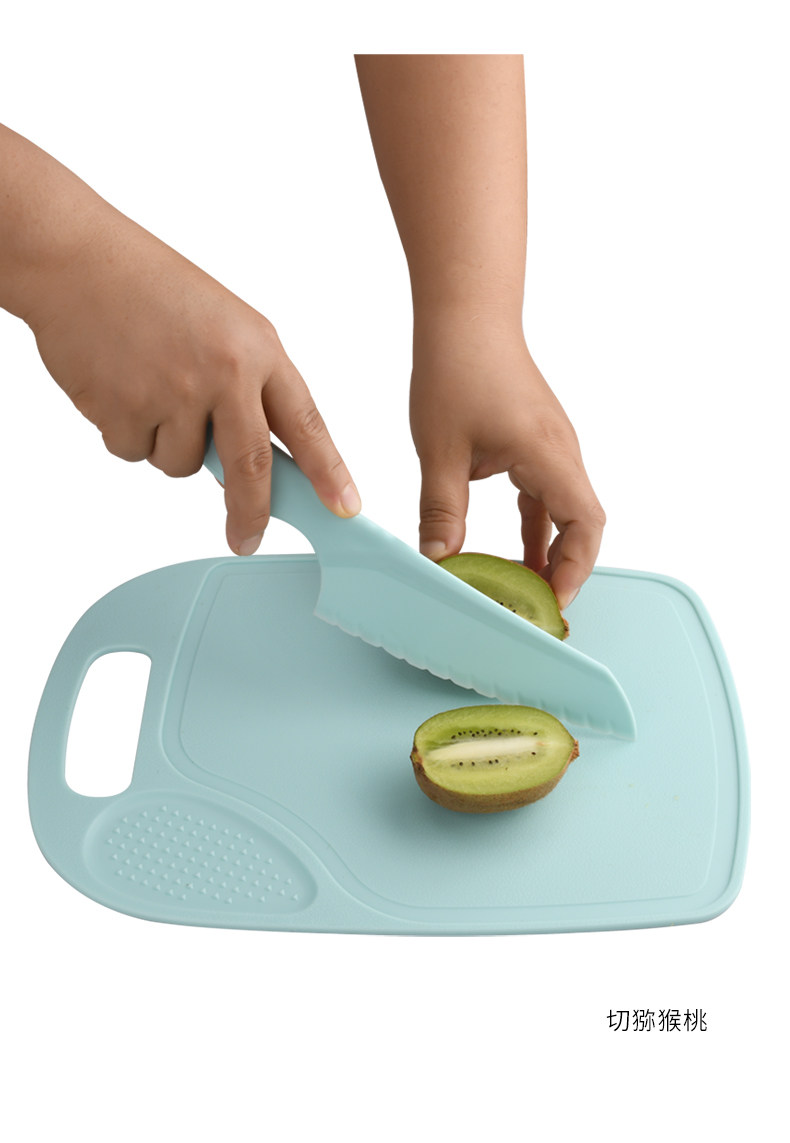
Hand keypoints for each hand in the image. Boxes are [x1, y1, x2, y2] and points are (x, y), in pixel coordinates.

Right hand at [26, 207, 360, 554]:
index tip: (345, 507)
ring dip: (166, 444)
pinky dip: (126, 433)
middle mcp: (223, 373)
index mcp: (257, 349)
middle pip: (248, 466)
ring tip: (147, 385)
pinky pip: (134, 453)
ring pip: (181, 465)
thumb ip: (247, 389)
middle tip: (246, 538)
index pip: (305, 423)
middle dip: (250, 512)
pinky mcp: (125, 410)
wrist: (78, 260)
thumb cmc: (153, 289)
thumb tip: (254, 462)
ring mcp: (173, 393)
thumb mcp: (226, 326)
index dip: (328, 472)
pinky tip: (118, 385)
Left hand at [409, 320, 604, 609]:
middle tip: (538, 611)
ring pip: (564, 513)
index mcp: (548, 455)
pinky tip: (511, 554)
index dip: (575, 569)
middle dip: (565, 571)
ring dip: (548, 553)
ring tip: (524, 593)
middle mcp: (561, 453)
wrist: (465, 315)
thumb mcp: (441, 450)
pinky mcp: (535, 443)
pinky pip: (544, 496)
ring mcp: (551, 447)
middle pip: (582, 525)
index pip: (585, 524)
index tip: (553, 603)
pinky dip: (534, 529)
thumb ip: (441, 511)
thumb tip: (437, 561)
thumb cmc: (457, 368)